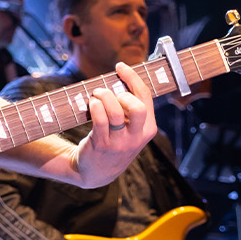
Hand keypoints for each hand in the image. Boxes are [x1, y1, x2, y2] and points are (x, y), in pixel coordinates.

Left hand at [72, 62, 156, 187]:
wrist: (97, 172)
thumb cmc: (114, 142)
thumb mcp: (131, 131)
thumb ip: (132, 110)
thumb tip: (123, 78)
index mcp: (148, 129)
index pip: (145, 98)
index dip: (133, 78)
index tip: (121, 66)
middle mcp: (136, 137)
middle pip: (137, 108)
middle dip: (123, 93)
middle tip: (111, 91)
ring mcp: (119, 142)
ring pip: (115, 112)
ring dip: (103, 96)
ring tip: (96, 94)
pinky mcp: (102, 144)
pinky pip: (100, 120)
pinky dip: (95, 106)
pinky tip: (92, 103)